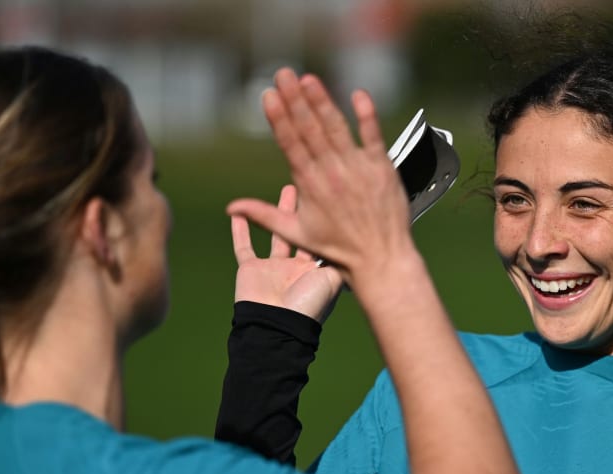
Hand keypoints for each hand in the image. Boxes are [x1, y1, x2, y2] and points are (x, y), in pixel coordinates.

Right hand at [226, 68, 413, 288]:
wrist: (380, 259)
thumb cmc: (338, 249)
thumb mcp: (296, 233)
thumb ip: (263, 215)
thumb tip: (231, 208)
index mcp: (309, 185)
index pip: (290, 144)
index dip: (279, 118)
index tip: (268, 95)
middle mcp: (331, 173)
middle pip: (309, 129)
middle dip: (295, 99)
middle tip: (283, 74)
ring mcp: (357, 168)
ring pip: (335, 128)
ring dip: (321, 101)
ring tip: (309, 80)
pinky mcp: (381, 167)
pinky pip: (373, 135)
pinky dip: (366, 115)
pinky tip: (358, 94)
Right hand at [229, 184, 342, 322]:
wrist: (278, 325)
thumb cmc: (309, 305)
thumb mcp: (333, 279)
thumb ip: (339, 255)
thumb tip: (348, 234)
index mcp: (317, 271)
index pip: (324, 238)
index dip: (328, 219)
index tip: (336, 196)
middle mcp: (297, 268)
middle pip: (302, 231)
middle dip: (307, 210)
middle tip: (313, 187)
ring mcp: (274, 268)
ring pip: (276, 232)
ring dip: (280, 211)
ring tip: (289, 188)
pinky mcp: (250, 269)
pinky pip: (243, 246)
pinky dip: (239, 230)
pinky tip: (238, 211)